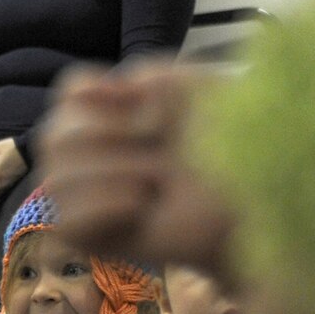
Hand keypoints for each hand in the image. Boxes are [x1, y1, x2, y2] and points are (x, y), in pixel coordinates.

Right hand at [37, 61, 233, 272]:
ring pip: (56, 181)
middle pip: (54, 136)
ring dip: (110, 174)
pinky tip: (138, 205)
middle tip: (154, 144)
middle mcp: (93, 153)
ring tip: (154, 181)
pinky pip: (67, 223)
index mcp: (115, 113)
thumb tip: (108, 91)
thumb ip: (150, 75)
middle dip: (104, 135)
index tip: (139, 102)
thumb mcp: (199, 87)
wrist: (260, 196)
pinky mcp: (97, 238)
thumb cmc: (236, 141)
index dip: (93, 94)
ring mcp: (91, 198)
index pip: (68, 93)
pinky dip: (101, 208)